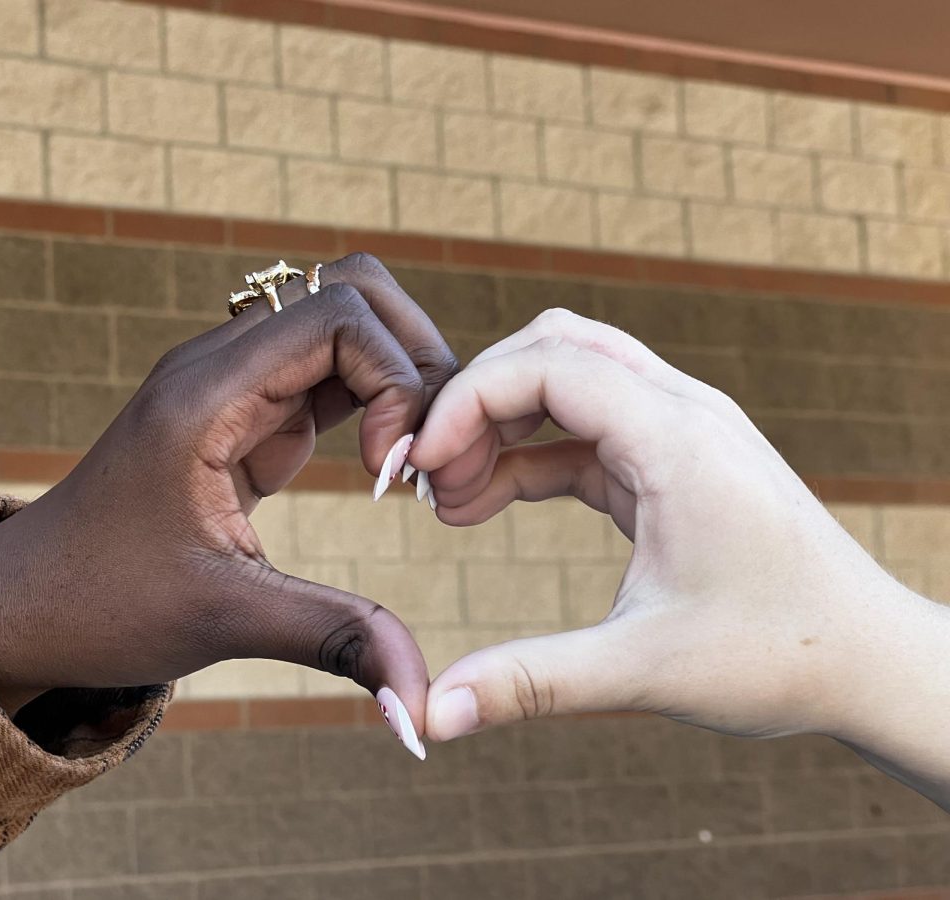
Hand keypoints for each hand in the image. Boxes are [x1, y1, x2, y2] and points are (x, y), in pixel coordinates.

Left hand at [0, 254, 456, 746]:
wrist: (31, 602)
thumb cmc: (104, 603)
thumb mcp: (223, 619)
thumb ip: (331, 637)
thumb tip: (421, 704)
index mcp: (206, 394)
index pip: (338, 316)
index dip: (395, 379)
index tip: (391, 473)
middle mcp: (219, 365)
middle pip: (351, 290)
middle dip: (413, 358)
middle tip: (426, 449)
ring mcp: (233, 382)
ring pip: (343, 321)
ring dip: (397, 375)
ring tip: (409, 460)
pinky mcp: (244, 411)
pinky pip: (327, 370)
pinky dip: (373, 400)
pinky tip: (383, 467)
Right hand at [408, 309, 949, 802]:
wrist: (873, 661)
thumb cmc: (781, 656)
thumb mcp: (643, 669)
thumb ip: (530, 684)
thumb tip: (430, 717)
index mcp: (678, 438)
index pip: (546, 363)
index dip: (465, 402)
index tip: (416, 470)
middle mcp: (683, 413)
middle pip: (552, 348)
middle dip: (476, 399)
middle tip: (422, 476)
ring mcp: (683, 432)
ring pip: (568, 379)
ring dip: (500, 423)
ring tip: (446, 496)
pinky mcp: (677, 463)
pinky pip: (585, 431)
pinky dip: (528, 456)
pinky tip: (485, 501)